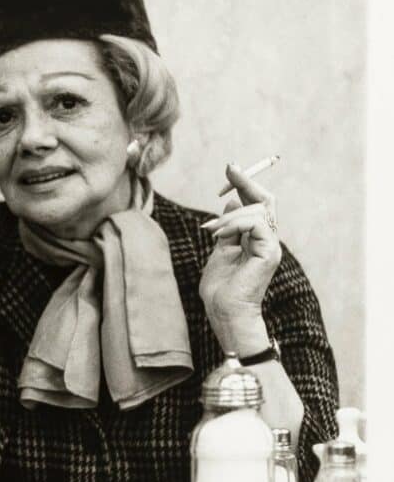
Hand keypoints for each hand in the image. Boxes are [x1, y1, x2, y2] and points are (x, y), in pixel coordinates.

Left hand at [198, 163, 281, 350]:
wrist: (224, 312)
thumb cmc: (220, 288)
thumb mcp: (220, 250)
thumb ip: (227, 229)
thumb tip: (231, 204)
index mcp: (256, 238)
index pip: (257, 204)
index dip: (245, 185)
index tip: (231, 169)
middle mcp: (267, 240)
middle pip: (265, 200)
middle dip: (245, 182)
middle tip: (229, 169)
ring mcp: (270, 245)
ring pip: (257, 210)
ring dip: (228, 216)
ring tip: (210, 231)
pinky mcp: (269, 252)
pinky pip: (256, 223)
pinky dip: (235, 224)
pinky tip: (219, 235)